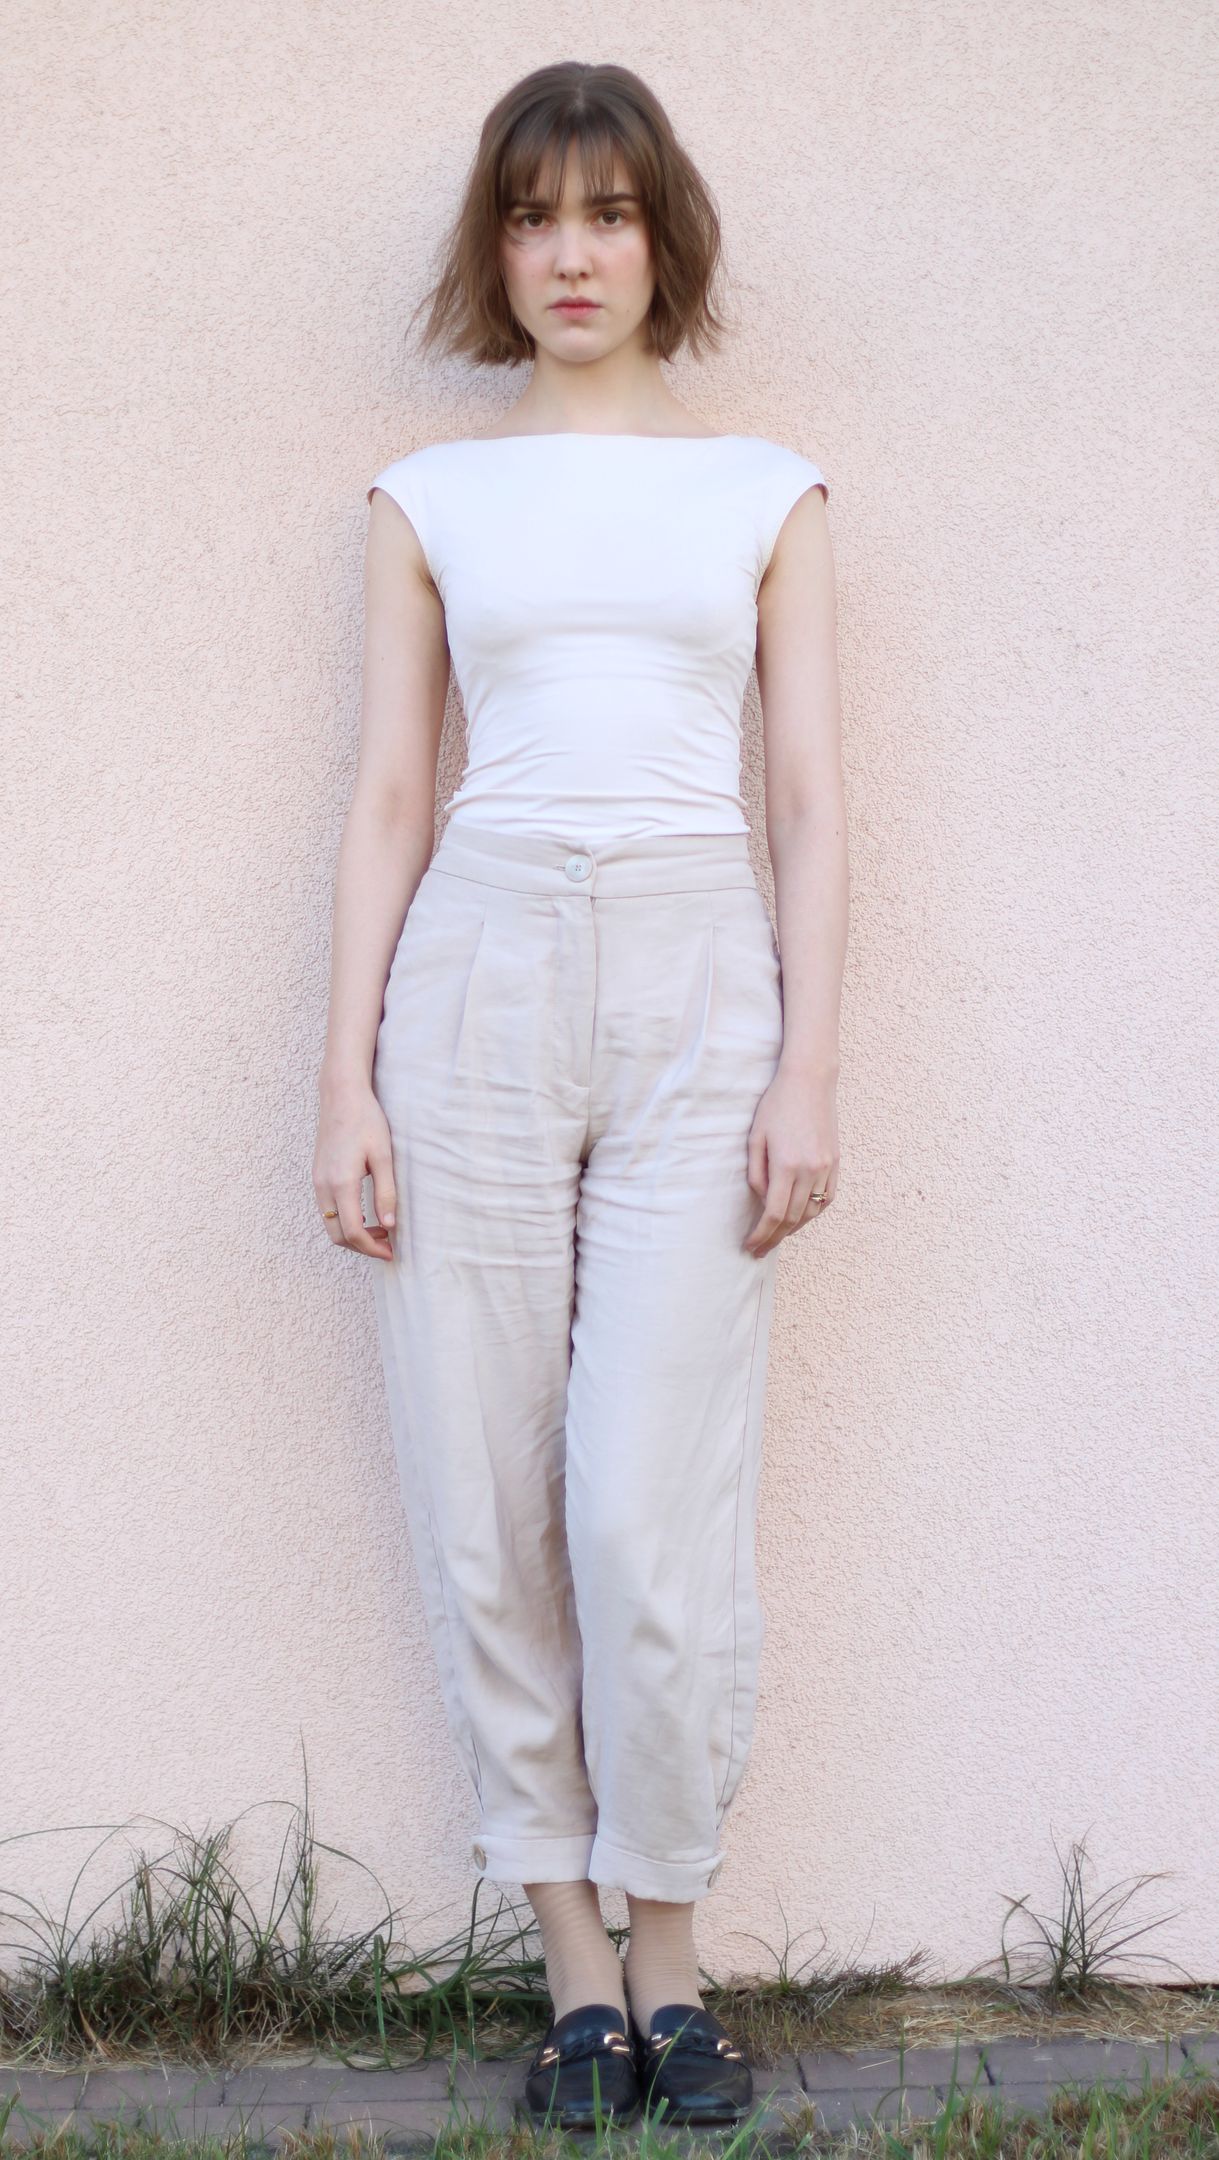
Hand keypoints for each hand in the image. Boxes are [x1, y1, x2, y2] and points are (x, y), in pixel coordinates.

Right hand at [313, 1081, 397, 1260]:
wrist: (341, 1096)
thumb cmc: (366, 1121)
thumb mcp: (383, 1156)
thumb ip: (386, 1192)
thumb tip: (390, 1225)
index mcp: (341, 1183)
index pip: (353, 1232)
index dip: (372, 1248)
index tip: (392, 1251)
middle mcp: (324, 1186)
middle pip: (338, 1235)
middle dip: (363, 1247)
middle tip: (388, 1244)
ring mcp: (317, 1182)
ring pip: (331, 1225)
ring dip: (353, 1234)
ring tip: (381, 1229)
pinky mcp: (318, 1176)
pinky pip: (327, 1211)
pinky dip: (345, 1221)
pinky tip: (366, 1213)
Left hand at [743, 1062, 838, 1256]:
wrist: (809, 1080)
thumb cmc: (776, 1105)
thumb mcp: (756, 1138)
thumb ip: (756, 1174)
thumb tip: (762, 1200)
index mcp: (786, 1166)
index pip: (773, 1214)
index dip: (761, 1235)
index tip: (750, 1246)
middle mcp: (810, 1171)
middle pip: (792, 1219)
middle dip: (774, 1238)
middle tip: (759, 1250)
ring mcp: (826, 1168)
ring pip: (811, 1212)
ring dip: (793, 1229)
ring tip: (776, 1236)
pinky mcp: (835, 1162)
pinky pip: (826, 1199)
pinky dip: (813, 1213)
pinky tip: (800, 1217)